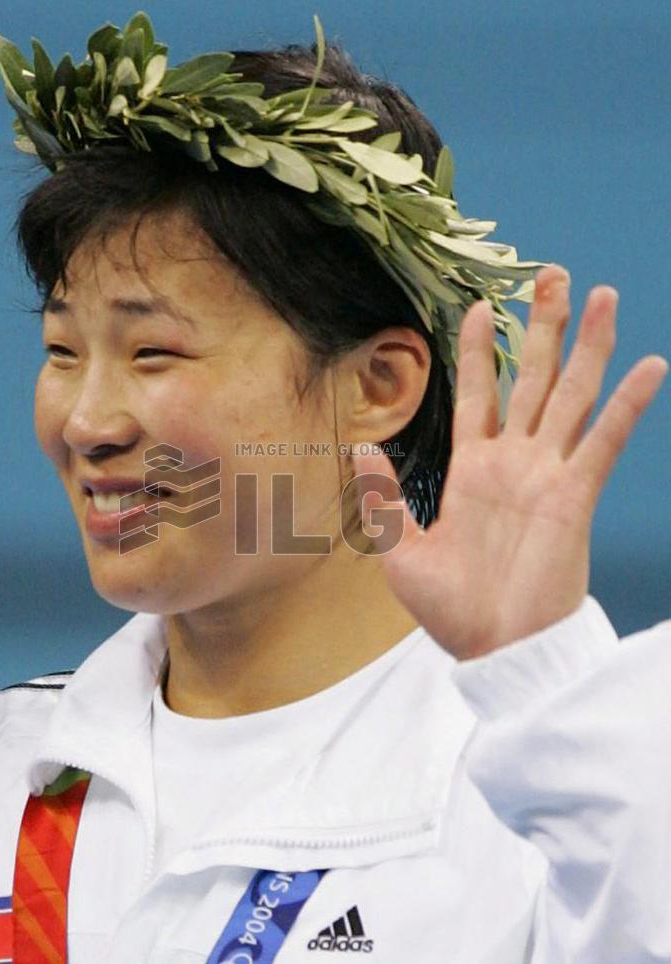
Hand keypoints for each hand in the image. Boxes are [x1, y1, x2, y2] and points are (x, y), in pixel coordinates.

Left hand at [351, 265, 667, 659]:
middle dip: (541, 326)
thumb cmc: (450, 608)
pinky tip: (651, 366)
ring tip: (601, 295)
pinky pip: (604, 443)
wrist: (496, 650)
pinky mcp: (574, 496)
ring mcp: (547, 475)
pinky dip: (628, 405)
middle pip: (531, 378)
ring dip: (588, 346)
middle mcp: (513, 462)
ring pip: (571, 395)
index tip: (476, 306)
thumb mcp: (401, 551)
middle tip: (550, 275)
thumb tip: (360, 446)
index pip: (478, 394)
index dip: (479, 350)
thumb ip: (383, 497)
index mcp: (472, 469)